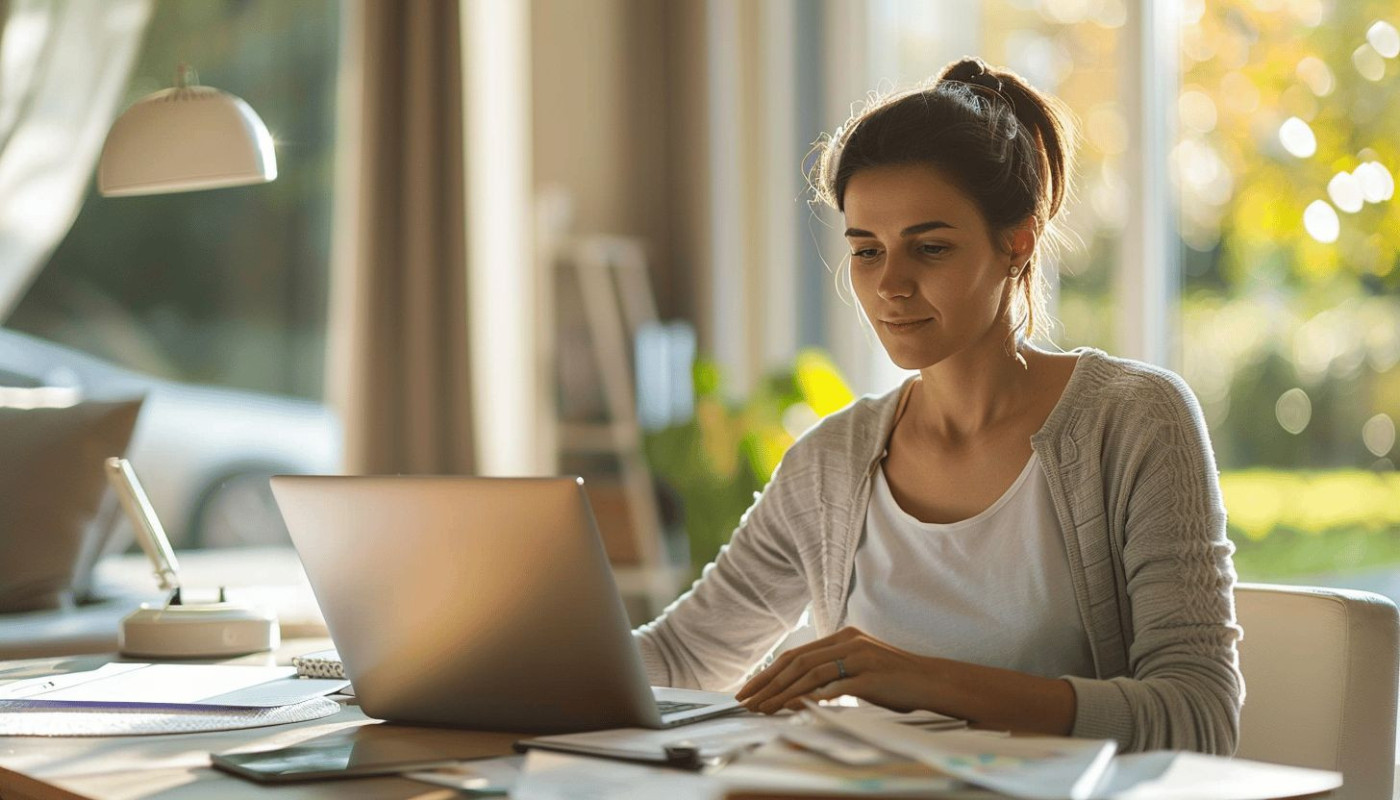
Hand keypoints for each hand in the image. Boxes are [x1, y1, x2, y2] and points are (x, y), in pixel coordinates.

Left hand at [734, 627, 940, 714]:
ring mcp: (860, 657)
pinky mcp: (871, 676)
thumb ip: (832, 673)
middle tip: (747, 700)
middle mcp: (849, 642)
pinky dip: (813, 696)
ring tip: (764, 709)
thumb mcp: (859, 670)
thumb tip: (797, 690)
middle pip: (797, 662)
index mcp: (843, 637)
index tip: (749, 689)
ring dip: (783, 693)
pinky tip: (796, 706)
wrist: (932, 682)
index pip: (796, 655)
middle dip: (767, 683)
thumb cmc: (895, 681)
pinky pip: (836, 686)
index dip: (769, 673)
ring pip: (811, 673)